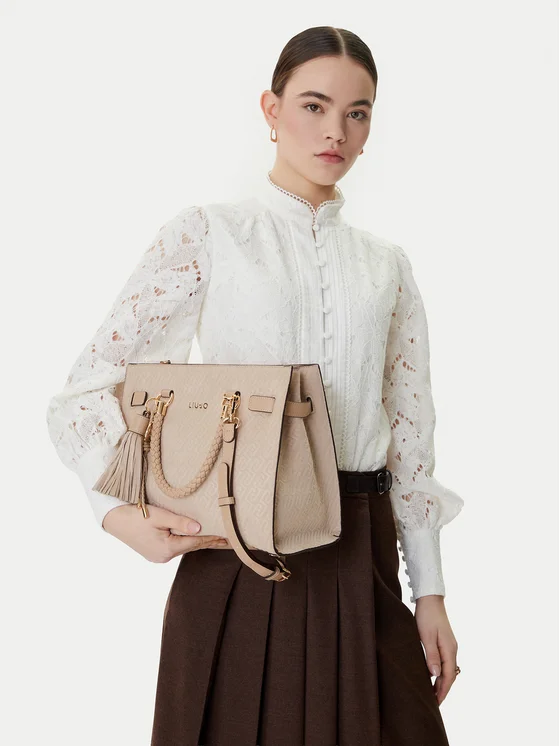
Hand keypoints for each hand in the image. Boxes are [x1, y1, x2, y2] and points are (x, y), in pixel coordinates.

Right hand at [101, 503, 229, 561]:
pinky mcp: (154, 553)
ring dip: (199, 541)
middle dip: (210, 542)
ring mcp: (158, 557)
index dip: (213, 538)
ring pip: (184, 547)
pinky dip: (187, 542)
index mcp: (167, 548)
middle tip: (229, 540)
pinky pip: (175, 547)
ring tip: (216, 538)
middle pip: (192, 546)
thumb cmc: (135, 515)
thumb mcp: (159, 516)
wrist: (113, 520)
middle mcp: (164, 557)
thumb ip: (180, 522)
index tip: (229, 538)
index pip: (197, 542)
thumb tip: (200, 529)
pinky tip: (194, 537)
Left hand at [414, 595, 458, 705]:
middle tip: (434, 703)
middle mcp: (452, 649)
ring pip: (448, 669)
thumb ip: (431, 655)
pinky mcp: (445, 642)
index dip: (443, 691)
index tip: (436, 703)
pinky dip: (440, 672)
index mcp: (449, 649)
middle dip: (443, 689)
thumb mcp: (426, 636)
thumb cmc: (426, 616)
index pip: (449, 676)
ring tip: (432, 693)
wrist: (430, 599)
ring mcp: (449, 645)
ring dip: (442, 682)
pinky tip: (432, 676)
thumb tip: (436, 675)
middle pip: (450, 675)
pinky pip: (445, 662)